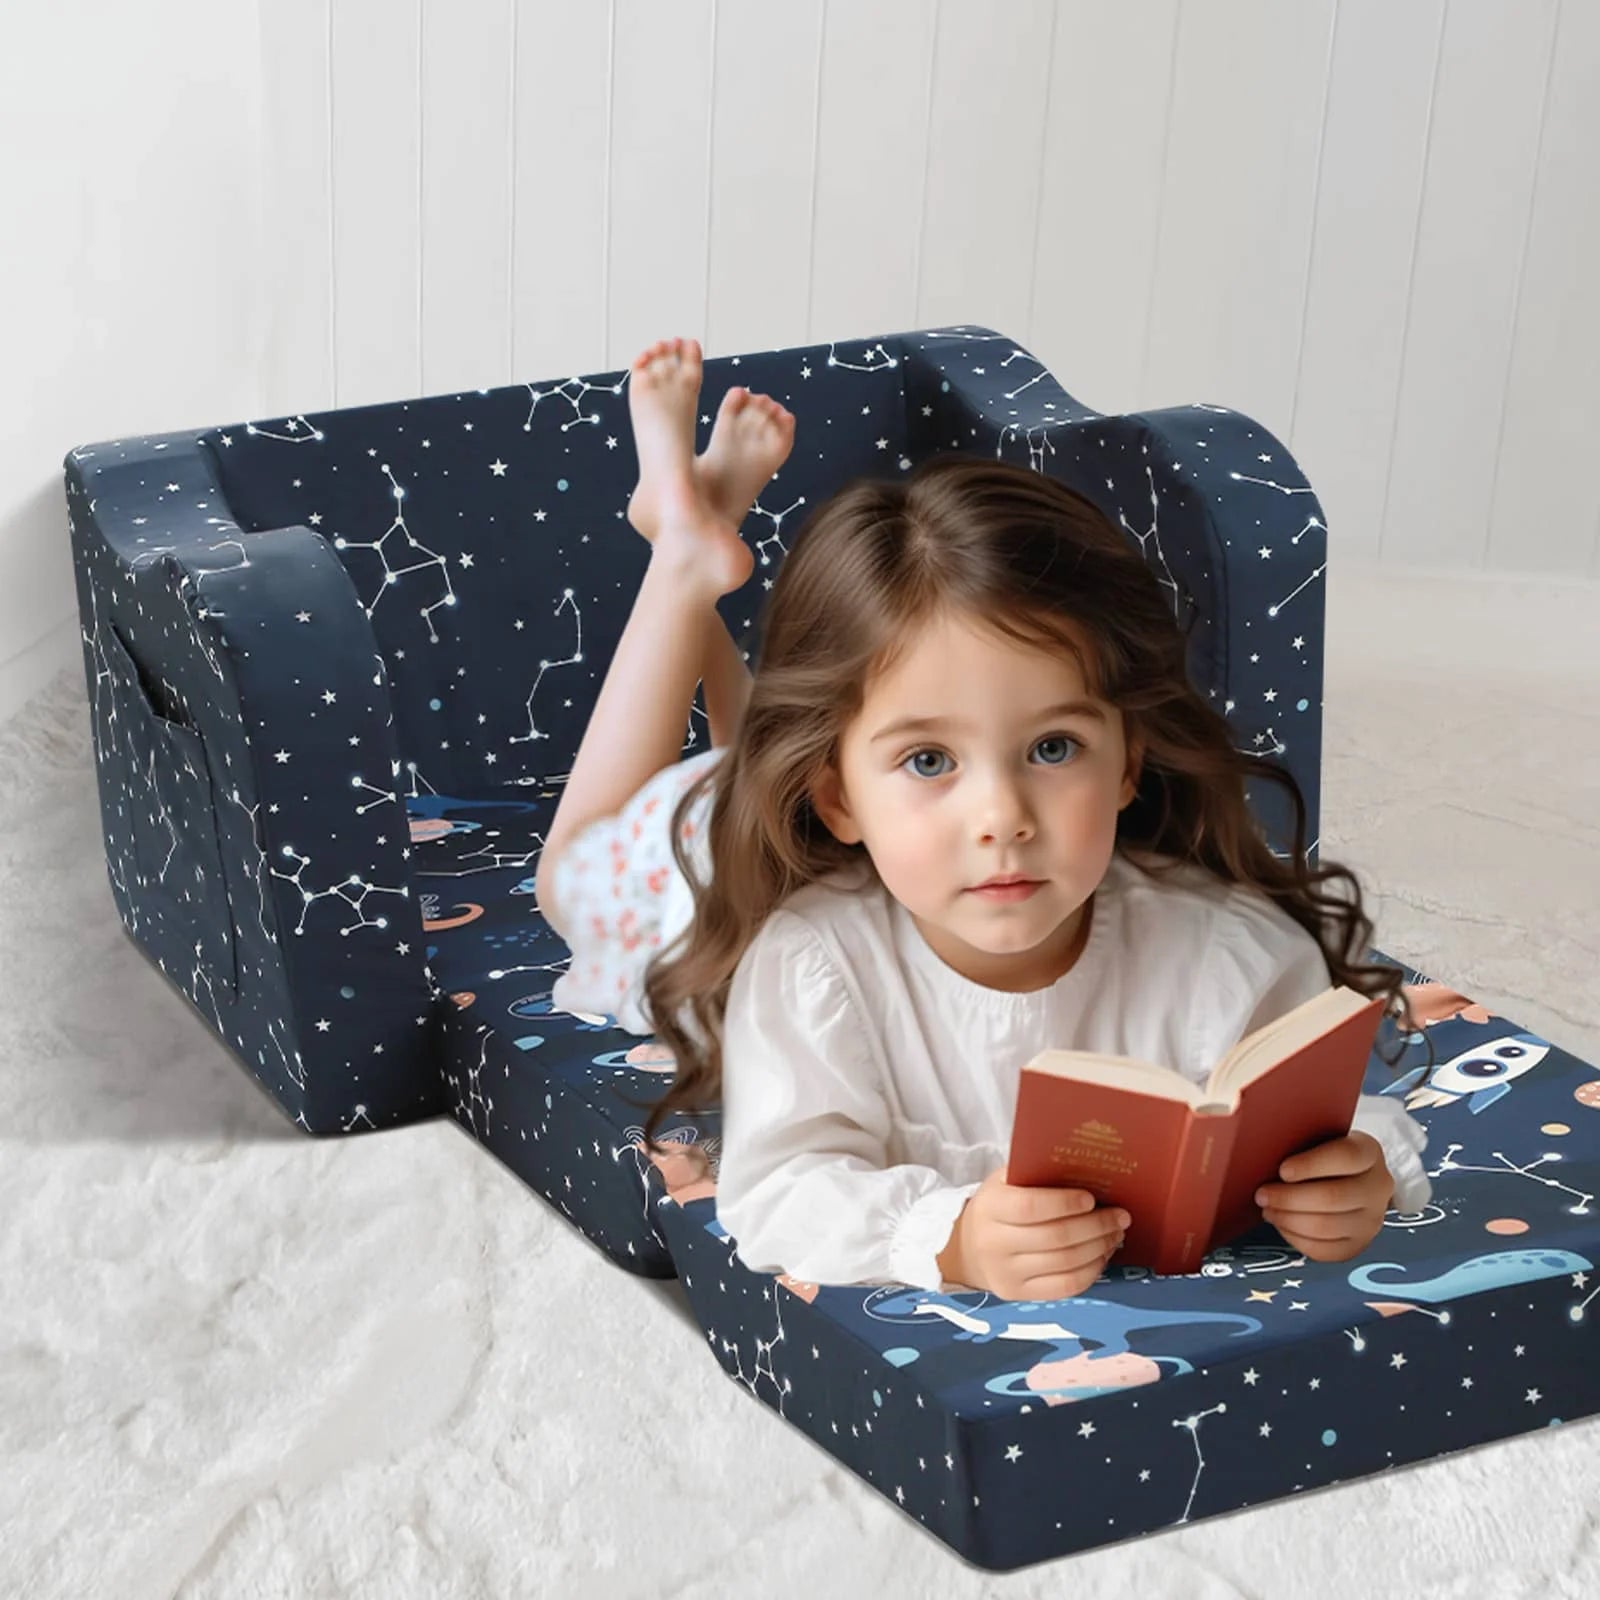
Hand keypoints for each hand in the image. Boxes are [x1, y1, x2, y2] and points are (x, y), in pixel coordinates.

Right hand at [936, 1165, 1129, 1300]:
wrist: (969, 1247)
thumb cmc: (999, 1205)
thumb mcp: (1005, 1182)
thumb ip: (1035, 1175)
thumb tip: (1086, 1169)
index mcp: (990, 1207)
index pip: (1030, 1207)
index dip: (1064, 1203)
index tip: (1092, 1198)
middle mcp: (994, 1243)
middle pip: (1055, 1237)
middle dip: (1095, 1226)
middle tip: (1120, 1216)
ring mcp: (1006, 1273)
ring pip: (1065, 1263)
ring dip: (1099, 1248)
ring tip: (1116, 1234)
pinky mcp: (1020, 1295)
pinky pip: (1066, 1287)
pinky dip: (1091, 1271)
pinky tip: (1102, 1255)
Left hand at [1255, 1130, 1393, 1261]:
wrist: (1344, 1177)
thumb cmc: (1320, 1153)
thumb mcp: (1317, 1136)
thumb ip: (1298, 1138)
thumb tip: (1261, 1146)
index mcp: (1369, 1152)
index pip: (1345, 1157)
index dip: (1310, 1165)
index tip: (1282, 1170)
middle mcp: (1378, 1187)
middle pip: (1333, 1197)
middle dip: (1290, 1198)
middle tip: (1262, 1195)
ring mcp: (1372, 1220)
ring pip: (1327, 1227)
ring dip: (1289, 1220)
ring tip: (1267, 1209)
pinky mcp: (1358, 1244)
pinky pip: (1325, 1250)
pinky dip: (1296, 1239)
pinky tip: (1281, 1224)